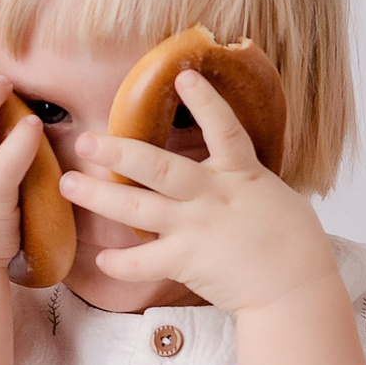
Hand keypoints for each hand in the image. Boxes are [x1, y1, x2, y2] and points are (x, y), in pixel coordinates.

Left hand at [58, 69, 333, 312]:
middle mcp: (212, 196)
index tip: (182, 75)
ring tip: (69, 183)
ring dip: (99, 196)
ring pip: (138, 209)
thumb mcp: (274, 195)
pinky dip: (121, 263)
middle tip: (85, 140)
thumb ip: (243, 177)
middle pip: (158, 167)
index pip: (224, 128)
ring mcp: (196, 229)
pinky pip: (144, 263)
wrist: (297, 289)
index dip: (205, 101)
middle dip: (118, 151)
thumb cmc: (294, 242)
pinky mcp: (187, 262)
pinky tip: (101, 259)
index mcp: (241, 174)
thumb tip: (228, 161)